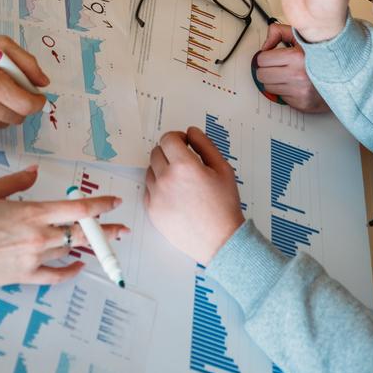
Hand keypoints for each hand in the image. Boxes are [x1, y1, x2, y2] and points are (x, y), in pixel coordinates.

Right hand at [0, 31, 49, 131]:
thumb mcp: (2, 44)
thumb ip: (27, 64)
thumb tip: (43, 83)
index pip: (27, 106)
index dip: (37, 102)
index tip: (37, 97)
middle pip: (17, 118)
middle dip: (21, 105)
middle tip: (12, 90)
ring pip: (2, 124)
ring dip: (3, 111)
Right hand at [0, 167, 127, 295]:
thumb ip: (17, 181)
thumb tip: (34, 170)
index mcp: (33, 212)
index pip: (77, 209)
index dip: (100, 205)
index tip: (115, 202)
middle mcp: (39, 235)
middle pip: (82, 233)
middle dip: (105, 230)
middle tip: (122, 229)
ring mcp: (34, 258)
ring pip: (69, 250)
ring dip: (85, 246)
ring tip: (99, 242)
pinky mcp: (25, 276)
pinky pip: (56, 276)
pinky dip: (70, 271)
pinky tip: (79, 266)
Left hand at [144, 128, 243, 265]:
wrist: (221, 240)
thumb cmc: (224, 205)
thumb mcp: (222, 168)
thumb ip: (205, 145)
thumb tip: (190, 132)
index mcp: (184, 165)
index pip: (168, 138)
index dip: (177, 138)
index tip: (184, 144)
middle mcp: (166, 179)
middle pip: (156, 152)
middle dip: (169, 152)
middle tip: (184, 163)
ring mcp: (157, 196)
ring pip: (151, 170)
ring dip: (162, 169)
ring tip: (181, 182)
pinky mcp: (152, 211)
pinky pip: (149, 190)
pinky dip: (158, 188)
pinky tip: (175, 195)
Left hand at [255, 23, 328, 112]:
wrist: (344, 75)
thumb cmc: (322, 56)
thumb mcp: (302, 37)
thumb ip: (279, 32)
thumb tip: (265, 45)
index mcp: (296, 57)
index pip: (262, 59)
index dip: (264, 57)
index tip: (268, 57)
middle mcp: (298, 76)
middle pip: (261, 75)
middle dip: (265, 69)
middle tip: (273, 66)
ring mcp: (300, 92)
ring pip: (268, 88)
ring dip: (273, 81)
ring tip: (285, 75)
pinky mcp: (302, 104)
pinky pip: (281, 98)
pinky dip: (284, 91)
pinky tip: (294, 84)